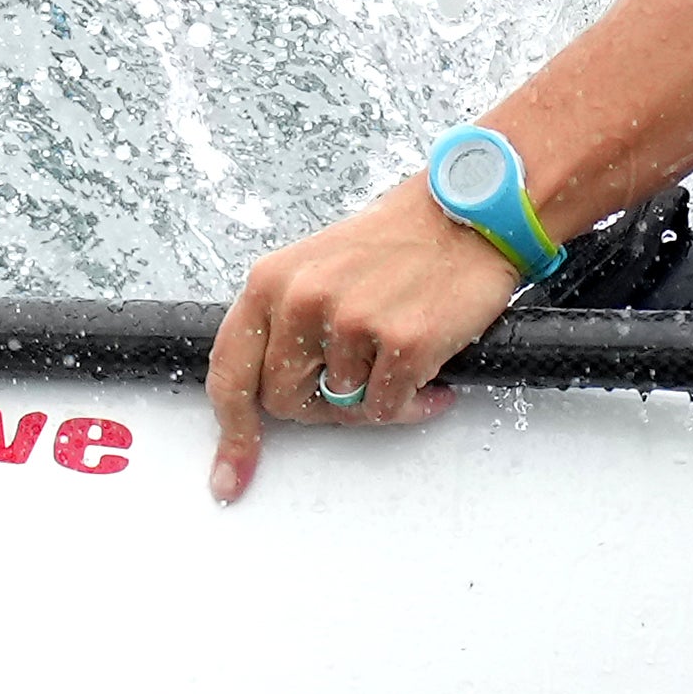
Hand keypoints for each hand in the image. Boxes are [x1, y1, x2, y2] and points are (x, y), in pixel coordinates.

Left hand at [204, 188, 534, 498]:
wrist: (463, 217)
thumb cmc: (393, 245)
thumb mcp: (313, 269)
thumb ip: (281, 325)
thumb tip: (266, 390)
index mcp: (270, 281)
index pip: (230, 372)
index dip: (231, 433)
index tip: (229, 476)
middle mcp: (302, 300)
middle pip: (284, 402)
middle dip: (319, 407)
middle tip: (356, 384)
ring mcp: (352, 322)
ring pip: (342, 409)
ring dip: (373, 398)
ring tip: (397, 359)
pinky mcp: (402, 342)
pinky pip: (389, 409)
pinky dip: (411, 403)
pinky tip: (428, 374)